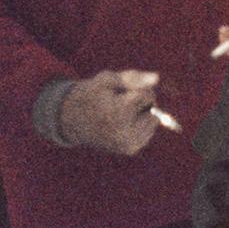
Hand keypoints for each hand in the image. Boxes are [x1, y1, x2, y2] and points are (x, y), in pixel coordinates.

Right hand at [49, 69, 170, 157]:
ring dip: (143, 115)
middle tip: (120, 103)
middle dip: (142, 103)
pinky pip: (148, 133)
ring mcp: (128, 142)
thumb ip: (133, 77)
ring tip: (121, 114)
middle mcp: (125, 130)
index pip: (147, 95)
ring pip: (153, 122)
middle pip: (153, 110)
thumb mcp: (107, 80)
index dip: (137, 89)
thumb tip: (157, 77)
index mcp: (118, 111)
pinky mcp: (130, 150)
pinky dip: (140, 126)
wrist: (72, 121)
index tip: (121, 91)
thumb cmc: (92, 95)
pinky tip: (123, 124)